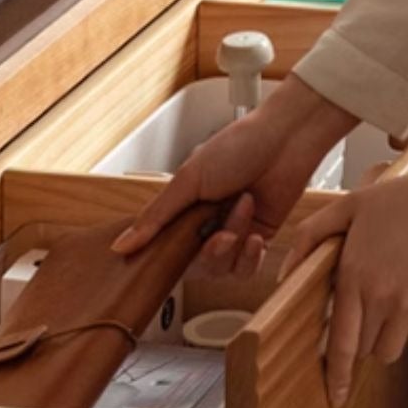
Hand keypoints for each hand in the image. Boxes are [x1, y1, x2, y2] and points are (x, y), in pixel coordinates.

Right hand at [113, 77, 356, 275]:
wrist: (285, 139)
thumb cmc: (238, 146)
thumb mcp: (188, 180)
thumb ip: (156, 217)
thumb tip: (122, 246)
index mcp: (183, 207)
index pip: (164, 247)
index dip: (165, 258)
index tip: (167, 259)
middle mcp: (206, 223)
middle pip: (195, 265)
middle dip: (207, 253)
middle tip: (216, 234)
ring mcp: (233, 232)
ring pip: (222, 269)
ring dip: (233, 244)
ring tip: (243, 209)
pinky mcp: (260, 238)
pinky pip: (247, 268)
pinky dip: (250, 257)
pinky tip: (255, 236)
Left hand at [281, 171, 407, 406]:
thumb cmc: (405, 200)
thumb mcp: (349, 206)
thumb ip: (310, 237)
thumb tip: (283, 275)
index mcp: (354, 276)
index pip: (340, 343)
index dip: (335, 375)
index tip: (334, 397)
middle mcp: (380, 298)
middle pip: (364, 348)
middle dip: (362, 336)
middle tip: (372, 304)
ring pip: (391, 350)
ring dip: (388, 336)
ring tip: (397, 300)